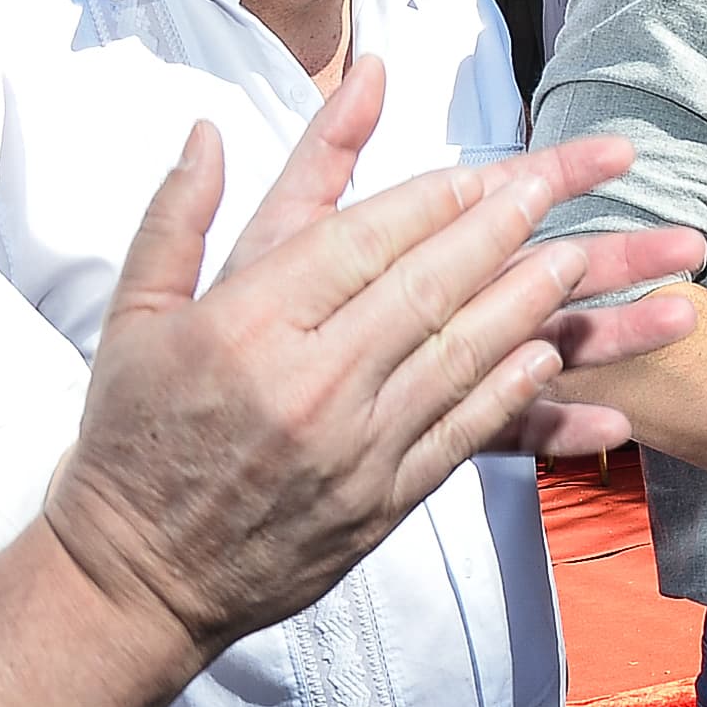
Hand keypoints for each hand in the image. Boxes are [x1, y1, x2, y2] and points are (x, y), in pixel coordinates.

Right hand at [43, 93, 697, 657]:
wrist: (136, 577)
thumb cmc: (131, 436)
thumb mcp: (135, 315)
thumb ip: (179, 215)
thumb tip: (210, 129)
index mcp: (247, 324)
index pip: (362, 238)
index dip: (434, 198)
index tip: (488, 166)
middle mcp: (309, 380)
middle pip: (428, 285)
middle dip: (503, 228)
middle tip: (556, 185)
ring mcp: (353, 446)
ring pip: (461, 354)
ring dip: (528, 300)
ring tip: (575, 256)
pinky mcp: (381, 501)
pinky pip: (463, 433)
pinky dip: (511, 389)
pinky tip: (548, 353)